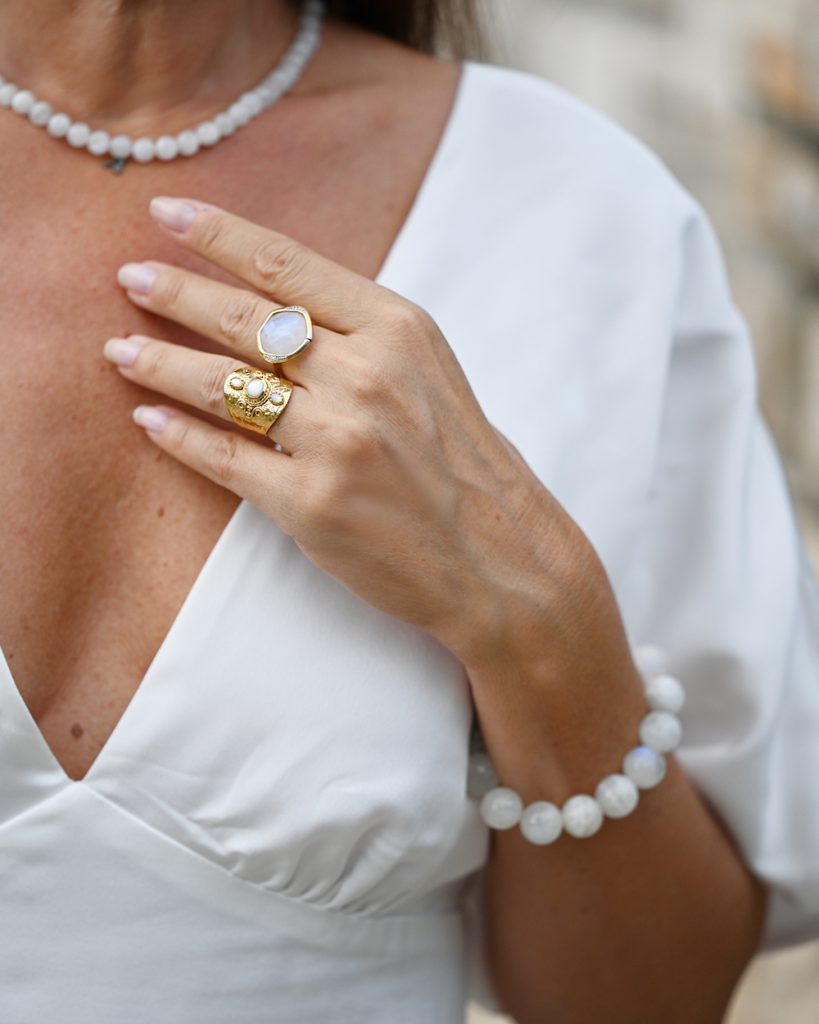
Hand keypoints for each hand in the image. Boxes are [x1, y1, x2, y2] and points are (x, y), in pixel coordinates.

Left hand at [106, 197, 612, 670]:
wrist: (500, 555)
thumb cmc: (464, 461)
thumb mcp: (428, 370)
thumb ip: (359, 331)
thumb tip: (272, 302)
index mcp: (397, 329)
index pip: (288, 264)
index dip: (218, 234)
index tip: (166, 214)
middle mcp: (365, 374)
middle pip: (245, 319)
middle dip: (175, 291)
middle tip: (128, 277)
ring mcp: (337, 440)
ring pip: (223, 386)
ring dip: (158, 362)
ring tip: (118, 348)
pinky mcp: (312, 503)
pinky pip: (224, 457)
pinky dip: (178, 436)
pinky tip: (147, 419)